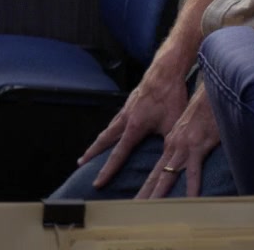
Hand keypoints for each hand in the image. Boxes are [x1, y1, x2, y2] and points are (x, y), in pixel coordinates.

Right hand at [79, 65, 188, 188]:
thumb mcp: (172, 125)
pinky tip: (114, 129)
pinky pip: (115, 119)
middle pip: (104, 140)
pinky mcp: (130, 102)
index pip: (117, 155)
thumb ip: (167, 145)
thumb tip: (169, 163)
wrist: (166, 71)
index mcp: (134, 127)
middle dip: (92, 153)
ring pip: (108, 129)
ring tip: (92, 150)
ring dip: (99, 141)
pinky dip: (110, 128)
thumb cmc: (171, 96)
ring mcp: (126, 109)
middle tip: (81, 163)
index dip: (107, 170)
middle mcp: (125, 118)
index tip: (97, 183)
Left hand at [136, 86, 223, 198]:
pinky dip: (192, 187)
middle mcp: (172, 147)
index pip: (155, 171)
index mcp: (169, 144)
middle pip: (156, 176)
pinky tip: (190, 200)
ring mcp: (183, 148)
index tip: (137, 201)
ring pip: (167, 175)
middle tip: (132, 209)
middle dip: (144, 194)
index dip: (146, 187)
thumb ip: (184, 146)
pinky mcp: (197, 146)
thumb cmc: (203, 112)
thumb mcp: (189, 131)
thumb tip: (183, 162)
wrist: (208, 94)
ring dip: (158, 193)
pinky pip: (194, 172)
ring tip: (149, 208)